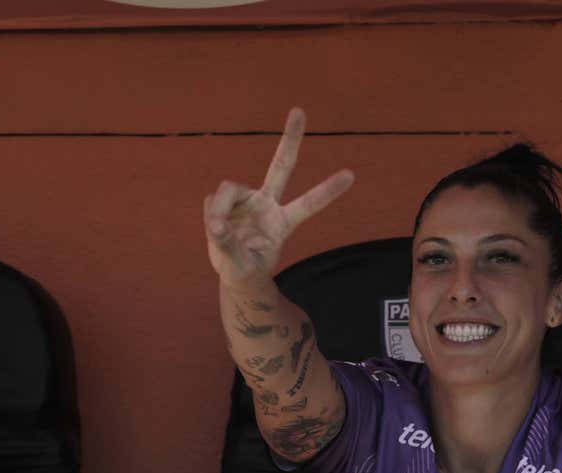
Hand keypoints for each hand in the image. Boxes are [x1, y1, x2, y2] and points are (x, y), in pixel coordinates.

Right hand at [203, 108, 354, 287]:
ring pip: (230, 189)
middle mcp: (268, 204)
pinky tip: (216, 229)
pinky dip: (211, 214)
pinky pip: (214, 201)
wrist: (235, 273)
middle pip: (281, 165)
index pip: (309, 204)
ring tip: (218, 231)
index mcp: (284, 222)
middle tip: (299, 110)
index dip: (327, 190)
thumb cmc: (246, 270)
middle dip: (290, 138)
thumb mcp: (241, 266)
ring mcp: (248, 200)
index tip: (351, 175)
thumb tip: (218, 223)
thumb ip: (229, 245)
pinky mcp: (227, 202)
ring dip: (220, 209)